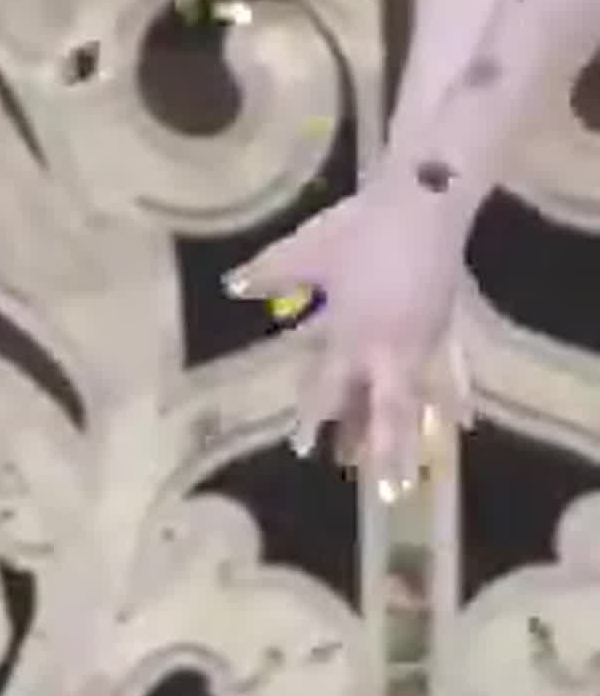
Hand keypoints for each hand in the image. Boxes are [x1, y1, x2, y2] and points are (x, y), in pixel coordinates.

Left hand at [225, 184, 469, 501]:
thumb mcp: (304, 251)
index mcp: (352, 337)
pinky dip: (456, 398)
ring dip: (411, 434)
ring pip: (417, 399)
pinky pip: (453, 371)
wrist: (424, 202)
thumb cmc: (359, 229)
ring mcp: (424, 340)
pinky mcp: (448, 324)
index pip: (328, 390)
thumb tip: (232, 287)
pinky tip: (464, 421)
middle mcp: (390, 350)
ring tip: (411, 470)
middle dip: (384, 452)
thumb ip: (269, 274)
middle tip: (383, 494)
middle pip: (387, 412)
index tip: (303, 449)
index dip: (315, 419)